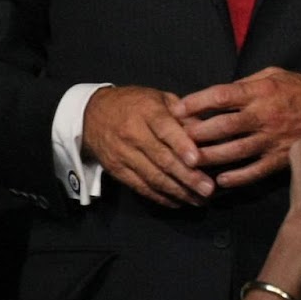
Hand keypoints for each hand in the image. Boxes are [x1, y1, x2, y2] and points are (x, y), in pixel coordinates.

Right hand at [81, 85, 212, 206]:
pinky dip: (160, 197)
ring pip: (152, 177)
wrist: (92, 114)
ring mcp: (123, 155)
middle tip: (208, 189)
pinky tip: (179, 202)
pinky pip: (141, 187)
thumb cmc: (136, 103)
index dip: (181, 145)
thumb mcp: (160, 98)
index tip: (197, 160)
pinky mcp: (117, 171)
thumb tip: (207, 131)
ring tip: (200, 200)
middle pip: (161, 158)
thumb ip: (184, 113)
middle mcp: (133, 134)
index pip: (164, 129)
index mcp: (147, 111)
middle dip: (187, 176)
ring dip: (178, 191)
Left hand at [176, 66, 300, 188]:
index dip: (196, 102)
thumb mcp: (277, 75)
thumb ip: (247, 84)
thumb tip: (219, 94)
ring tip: (190, 161)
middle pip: (220, 127)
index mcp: (263, 91)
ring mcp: (272, 139)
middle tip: (177, 139)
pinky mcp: (280, 158)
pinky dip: (234, 178)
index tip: (177, 109)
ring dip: (207, 158)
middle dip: (194, 133)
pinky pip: (252, 171)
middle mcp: (264, 115)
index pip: (221, 96)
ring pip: (231, 152)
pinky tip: (220, 179)